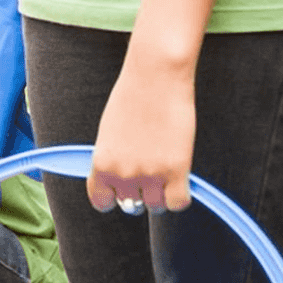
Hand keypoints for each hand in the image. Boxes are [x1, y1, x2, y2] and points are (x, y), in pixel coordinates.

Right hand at [0, 6, 30, 207]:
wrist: (17, 2)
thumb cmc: (11, 39)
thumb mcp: (9, 81)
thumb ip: (1, 117)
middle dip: (5, 165)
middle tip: (22, 188)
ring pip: (5, 129)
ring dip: (21, 149)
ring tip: (41, 171)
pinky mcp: (8, 85)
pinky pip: (16, 116)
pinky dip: (28, 130)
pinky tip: (43, 143)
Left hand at [88, 57, 195, 214]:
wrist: (156, 76)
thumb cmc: (132, 96)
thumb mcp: (109, 132)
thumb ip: (113, 159)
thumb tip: (121, 180)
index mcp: (101, 164)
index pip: (101, 202)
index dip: (112, 197)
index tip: (120, 191)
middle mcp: (123, 174)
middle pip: (131, 205)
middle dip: (139, 192)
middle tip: (148, 171)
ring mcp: (150, 174)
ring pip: (155, 206)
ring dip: (161, 193)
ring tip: (165, 170)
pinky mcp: (177, 170)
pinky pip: (178, 203)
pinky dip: (180, 196)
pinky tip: (180, 180)